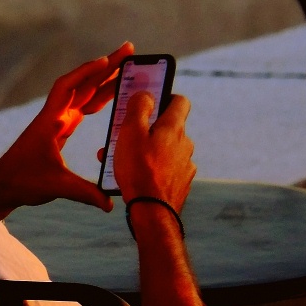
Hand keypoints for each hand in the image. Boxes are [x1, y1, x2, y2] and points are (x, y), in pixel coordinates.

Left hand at [0, 43, 134, 218]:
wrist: (3, 185)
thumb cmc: (23, 181)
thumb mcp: (57, 187)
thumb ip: (85, 193)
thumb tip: (111, 203)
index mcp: (51, 121)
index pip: (69, 87)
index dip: (88, 72)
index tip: (107, 60)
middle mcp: (54, 116)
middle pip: (82, 83)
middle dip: (106, 66)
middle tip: (129, 50)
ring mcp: (57, 121)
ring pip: (84, 93)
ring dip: (104, 79)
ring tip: (127, 66)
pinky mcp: (60, 129)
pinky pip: (82, 107)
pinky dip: (97, 97)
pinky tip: (111, 93)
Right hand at [110, 92, 195, 209]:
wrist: (152, 212)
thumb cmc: (139, 170)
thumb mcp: (131, 132)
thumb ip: (139, 107)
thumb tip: (146, 94)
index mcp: (174, 128)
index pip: (180, 101)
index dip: (165, 96)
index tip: (150, 101)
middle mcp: (185, 144)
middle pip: (168, 128)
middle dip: (146, 129)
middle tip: (125, 134)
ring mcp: (184, 165)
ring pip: (163, 150)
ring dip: (145, 151)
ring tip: (120, 160)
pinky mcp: (180, 183)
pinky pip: (164, 169)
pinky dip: (150, 169)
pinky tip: (133, 177)